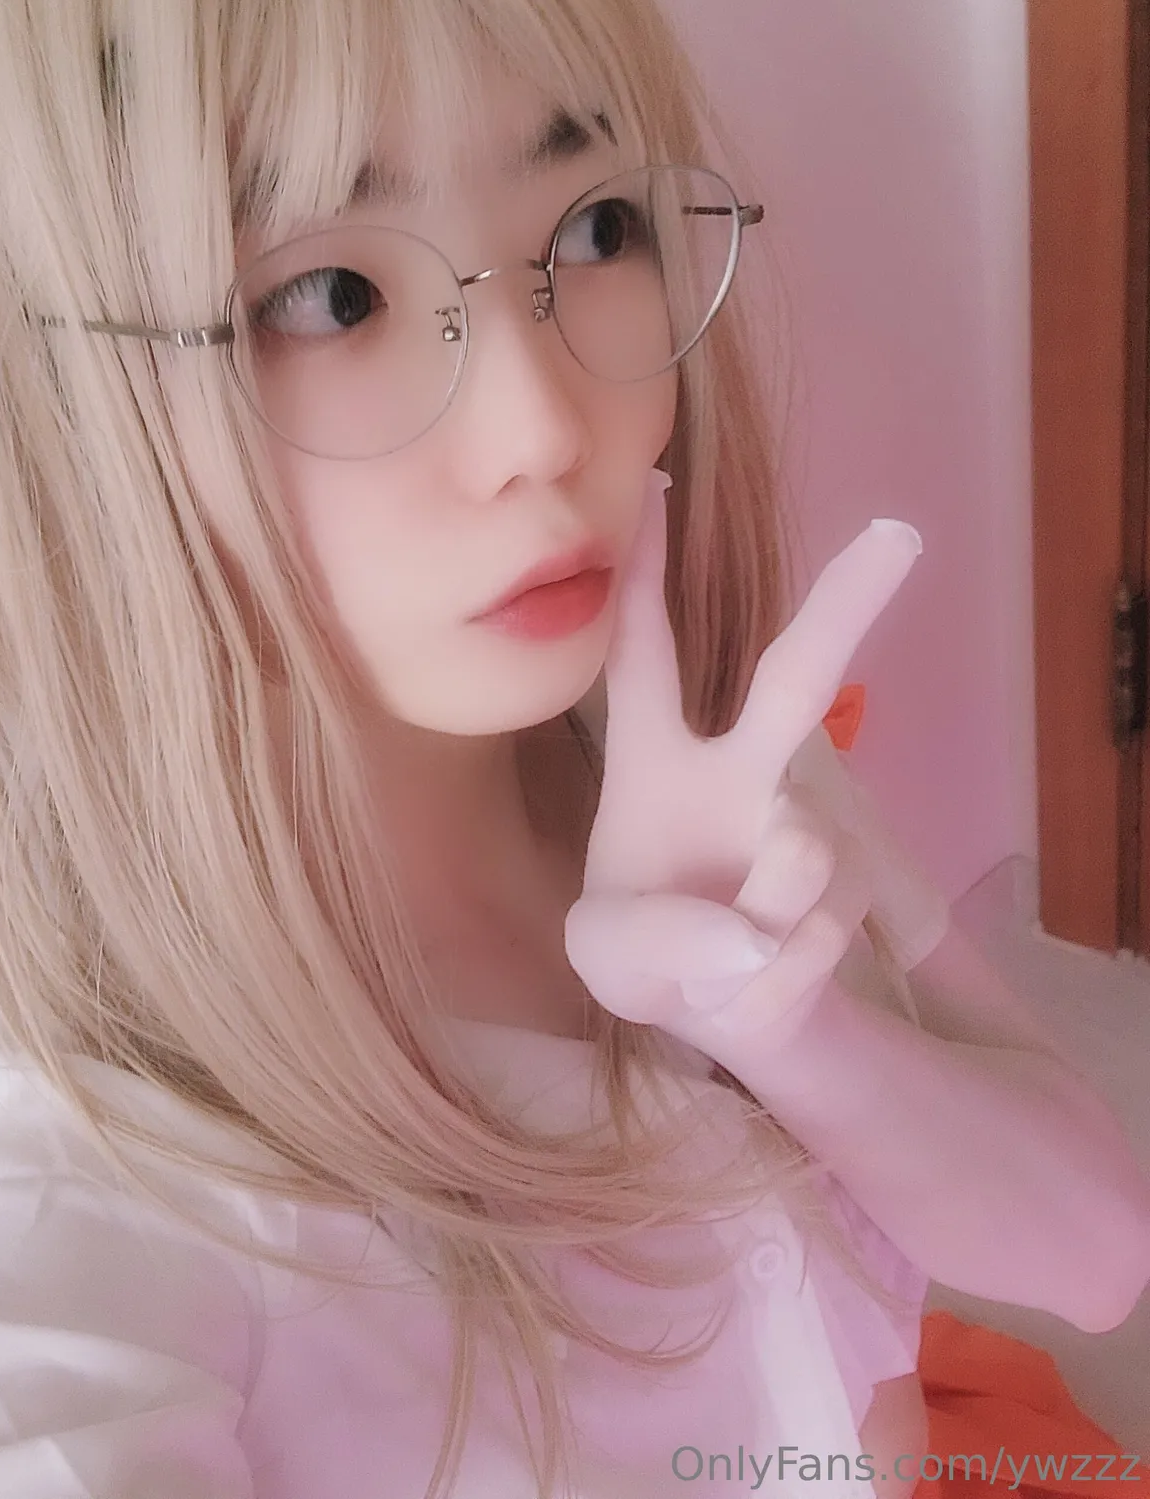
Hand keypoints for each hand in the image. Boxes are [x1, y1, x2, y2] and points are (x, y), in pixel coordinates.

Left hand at [564, 468, 921, 1063]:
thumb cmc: (641, 949)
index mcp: (653, 761)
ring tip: (723, 963)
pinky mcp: (844, 889)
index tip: (653, 487)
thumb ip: (656, 938)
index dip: (644, 574)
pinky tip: (759, 982)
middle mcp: (736, 774)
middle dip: (842, 605)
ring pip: (805, 848)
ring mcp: (798, 827)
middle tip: (898, 534)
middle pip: (794, 677)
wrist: (714, 1016)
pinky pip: (823, 919)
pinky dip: (786, 966)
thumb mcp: (605, 953)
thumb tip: (754, 930)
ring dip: (765, 913)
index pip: (645, 651)